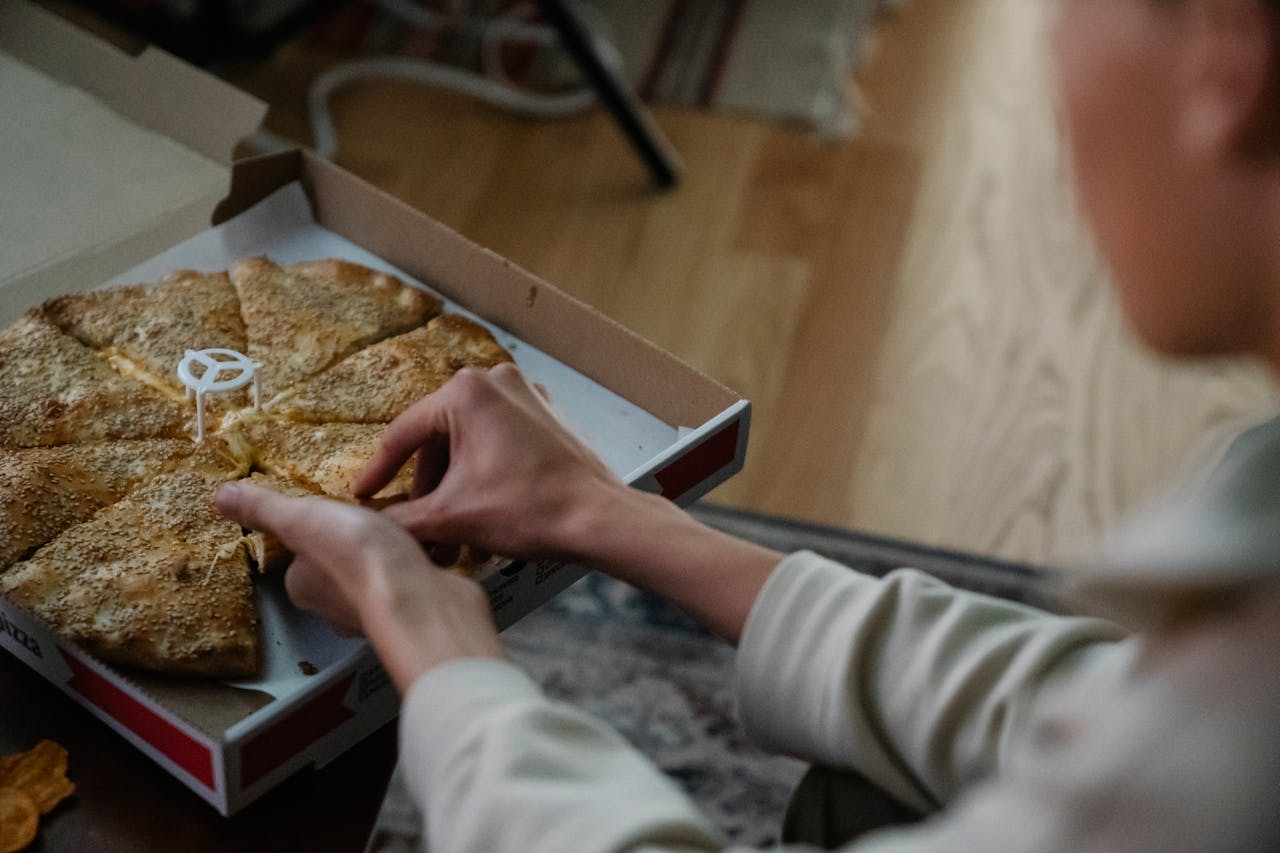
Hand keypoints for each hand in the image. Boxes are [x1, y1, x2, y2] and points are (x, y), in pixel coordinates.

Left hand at [216, 482, 504, 690]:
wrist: (417, 598)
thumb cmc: (355, 555)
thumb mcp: (303, 518)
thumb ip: (266, 508)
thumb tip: (219, 496)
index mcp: (301, 587)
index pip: (303, 556)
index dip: (319, 533)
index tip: (339, 515)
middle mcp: (330, 609)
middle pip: (338, 570)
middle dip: (355, 549)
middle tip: (375, 521)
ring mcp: (373, 615)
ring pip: (374, 580)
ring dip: (386, 561)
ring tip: (403, 535)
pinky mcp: (410, 614)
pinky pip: (407, 586)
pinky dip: (413, 572)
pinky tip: (425, 555)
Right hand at [355, 362, 624, 561]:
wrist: (598, 519)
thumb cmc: (529, 510)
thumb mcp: (450, 518)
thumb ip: (400, 520)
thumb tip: (367, 526)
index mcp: (465, 392)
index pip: (403, 434)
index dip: (379, 472)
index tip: (364, 497)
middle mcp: (495, 380)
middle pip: (439, 439)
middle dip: (428, 488)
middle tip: (418, 525)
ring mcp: (527, 395)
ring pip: (471, 442)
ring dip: (457, 486)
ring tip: (454, 533)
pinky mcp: (548, 416)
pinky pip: (501, 441)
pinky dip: (486, 473)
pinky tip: (484, 513)